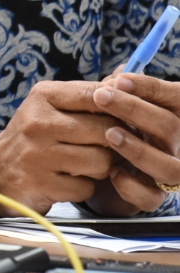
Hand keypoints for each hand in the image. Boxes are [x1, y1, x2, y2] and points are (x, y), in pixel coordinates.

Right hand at [0, 80, 115, 213]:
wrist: (0, 170)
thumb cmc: (36, 134)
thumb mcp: (54, 105)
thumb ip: (90, 92)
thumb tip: (127, 70)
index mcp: (43, 96)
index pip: (96, 95)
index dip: (120, 108)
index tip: (124, 118)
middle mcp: (38, 121)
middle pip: (105, 130)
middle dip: (111, 142)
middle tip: (102, 145)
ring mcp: (38, 153)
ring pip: (101, 162)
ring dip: (100, 167)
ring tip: (85, 163)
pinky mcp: (42, 183)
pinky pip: (87, 187)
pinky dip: (84, 187)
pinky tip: (70, 179)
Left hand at [79, 72, 179, 214]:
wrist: (100, 167)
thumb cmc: (115, 124)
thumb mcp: (117, 103)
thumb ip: (120, 89)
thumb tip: (118, 74)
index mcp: (173, 116)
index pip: (177, 98)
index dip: (151, 87)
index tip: (119, 80)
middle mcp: (177, 145)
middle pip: (171, 127)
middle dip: (135, 109)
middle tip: (101, 96)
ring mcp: (169, 172)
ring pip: (169, 167)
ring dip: (139, 150)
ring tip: (110, 134)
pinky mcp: (153, 197)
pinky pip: (151, 197)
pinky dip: (131, 185)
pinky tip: (112, 171)